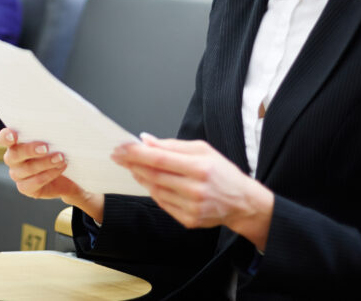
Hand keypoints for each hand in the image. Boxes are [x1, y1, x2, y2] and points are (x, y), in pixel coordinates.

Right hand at [0, 128, 104, 221]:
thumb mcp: (55, 139)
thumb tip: (59, 120)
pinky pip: (34, 182)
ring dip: (45, 163)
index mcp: (16, 143)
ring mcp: (18, 174)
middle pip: (14, 154)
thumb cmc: (60, 151)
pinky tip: (60, 168)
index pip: (4, 138)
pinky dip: (49, 174)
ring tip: (61, 158)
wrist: (69, 176)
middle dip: (30, 150)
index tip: (14, 135)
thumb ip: (50, 132)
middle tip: (46, 147)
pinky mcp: (25, 188)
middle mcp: (13, 159)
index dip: (6, 136)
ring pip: (26, 169)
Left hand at [113, 134, 273, 249]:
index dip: (136, 153)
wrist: (242, 202)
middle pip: (154, 175)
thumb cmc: (222, 172)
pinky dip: (152, 191)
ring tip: (132, 167)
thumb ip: (172, 145)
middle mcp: (195, 189)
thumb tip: (145, 140)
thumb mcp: (203, 150)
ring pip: (155, 190)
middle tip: (118, 155)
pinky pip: (162, 204)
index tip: (120, 148)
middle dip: (132, 163)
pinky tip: (148, 181)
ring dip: (139, 177)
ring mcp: (192, 207)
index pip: (159, 159)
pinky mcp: (189, 220)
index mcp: (200, 167)